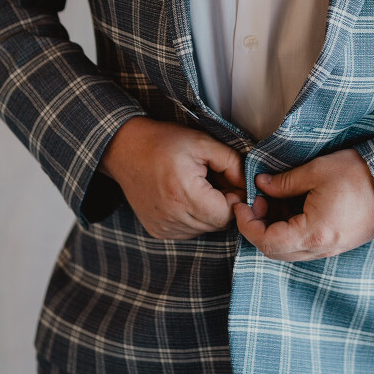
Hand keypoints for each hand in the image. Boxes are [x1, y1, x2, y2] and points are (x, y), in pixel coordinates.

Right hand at [99, 117, 245, 239]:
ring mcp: (164, 228)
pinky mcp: (158, 231)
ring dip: (208, 212)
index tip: (229, 181)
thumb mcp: (203, 142)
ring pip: (204, 229)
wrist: (125, 149)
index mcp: (184, 194)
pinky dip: (193, 217)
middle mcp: (172, 217)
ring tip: (197, 187)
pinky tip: (184, 196)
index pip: (227, 214)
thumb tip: (248, 184)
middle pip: (216, 224)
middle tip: (214, 181)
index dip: (235, 198)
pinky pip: (188, 231)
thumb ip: (232, 162)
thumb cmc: (163, 142)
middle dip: (222, 204)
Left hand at [234, 148, 373, 260]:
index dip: (247, 224)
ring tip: (273, 200)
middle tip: (256, 200)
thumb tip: (261, 185)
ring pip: (289, 251)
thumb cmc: (360, 175)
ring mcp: (331, 250)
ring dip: (273, 230)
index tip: (241, 204)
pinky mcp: (338, 244)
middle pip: (274, 252)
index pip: (266, 241)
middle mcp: (321, 249)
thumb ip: (284, 182)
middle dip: (257, 227)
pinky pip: (304, 247)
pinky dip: (289, 231)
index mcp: (313, 233)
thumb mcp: (317, 171)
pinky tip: (292, 207)